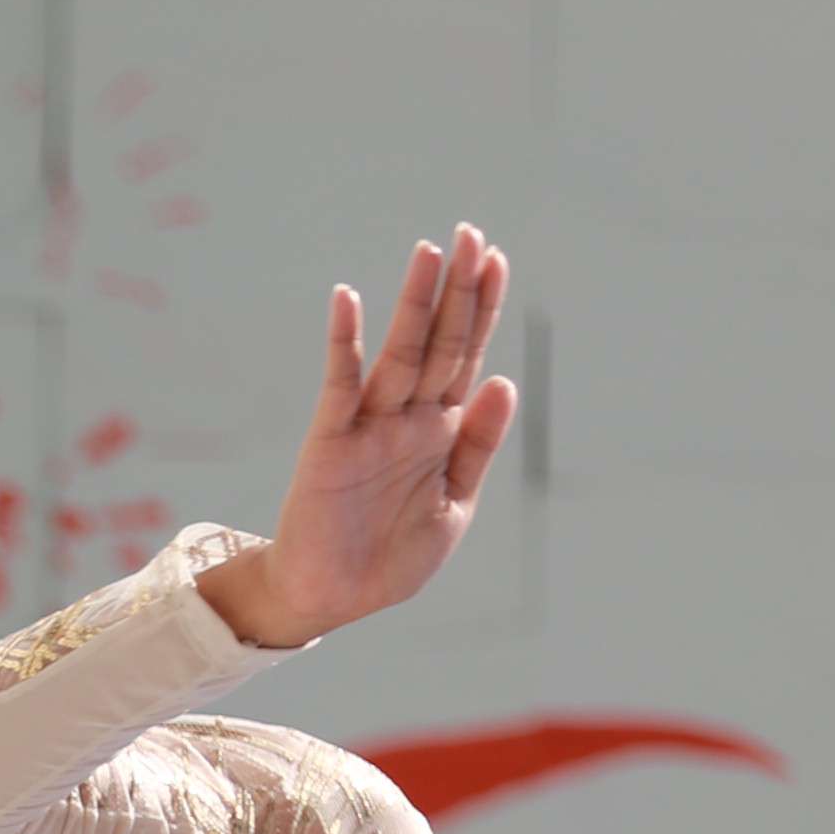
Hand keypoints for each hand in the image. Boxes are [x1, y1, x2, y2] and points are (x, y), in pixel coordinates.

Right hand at [227, 227, 516, 649]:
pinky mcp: (330, 442)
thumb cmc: (391, 557)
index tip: (497, 258)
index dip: (483, 308)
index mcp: (443, 430)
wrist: (332, 600)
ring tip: (430, 252)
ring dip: (414, 303)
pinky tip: (348, 301)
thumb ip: (478, 445)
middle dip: (457, 290)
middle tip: (470, 233)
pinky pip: (339, 385)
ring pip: (398, 354)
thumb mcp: (454, 505)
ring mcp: (369, 426)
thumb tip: (504, 381)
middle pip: (439, 342)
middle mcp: (408, 417)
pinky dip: (344, 344)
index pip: (468, 355)